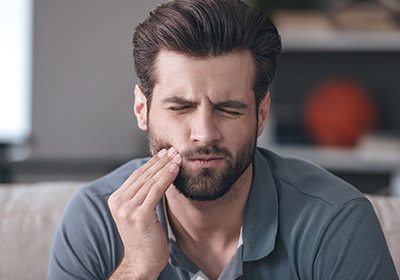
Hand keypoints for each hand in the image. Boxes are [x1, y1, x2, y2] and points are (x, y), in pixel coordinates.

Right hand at [108, 147, 181, 278]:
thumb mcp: (139, 212)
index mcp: (116, 200)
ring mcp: (127, 209)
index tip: (164, 153)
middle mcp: (118, 202)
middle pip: (143, 176)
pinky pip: (156, 190)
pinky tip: (175, 169)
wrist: (142, 262)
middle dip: (160, 161)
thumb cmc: (145, 238)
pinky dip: (167, 177)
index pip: (136, 175)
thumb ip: (141, 195)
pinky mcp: (140, 215)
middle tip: (173, 150)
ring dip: (166, 167)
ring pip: (150, 181)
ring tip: (178, 157)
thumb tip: (156, 175)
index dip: (152, 163)